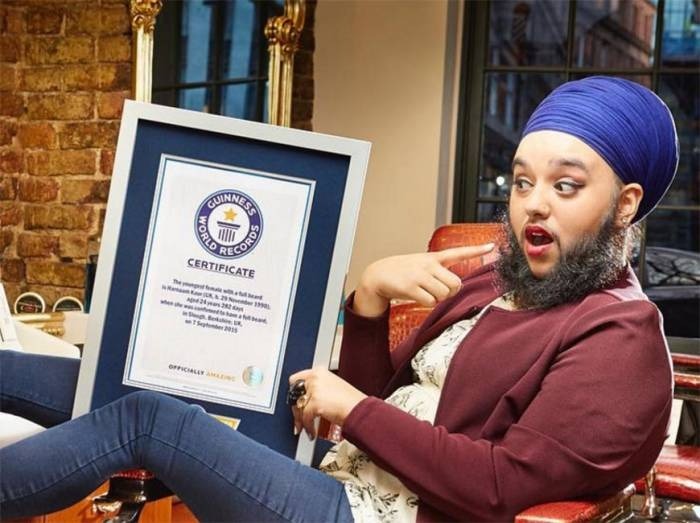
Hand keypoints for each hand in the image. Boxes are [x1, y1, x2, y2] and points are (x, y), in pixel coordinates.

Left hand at [289, 367, 366, 439]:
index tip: (296, 402)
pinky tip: (311, 432)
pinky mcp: (315, 403)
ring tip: (304, 428)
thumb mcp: (333, 387)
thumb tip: (307, 399)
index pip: (297, 379)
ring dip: (300, 419)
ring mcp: (314, 389)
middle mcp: (315, 378)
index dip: (295, 393)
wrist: (359, 410)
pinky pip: (305, 418)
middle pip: (294, 393)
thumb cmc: (352, 401)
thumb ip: (319, 388)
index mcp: (319, 372)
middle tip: (298, 418)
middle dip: (295, 407)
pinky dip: (307, 427)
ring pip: (298, 406)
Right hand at [353, 243, 494, 316]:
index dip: (476, 250)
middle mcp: (429, 265)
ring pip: (444, 294)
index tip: (491, 246)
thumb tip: (454, 288)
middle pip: (455, 284)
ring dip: (437, 299)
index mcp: (433, 258)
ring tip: (425, 293)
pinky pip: (430, 301)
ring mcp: (420, 275)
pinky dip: (427, 303)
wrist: (378, 275)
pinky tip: (418, 297)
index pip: (458, 252)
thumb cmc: (402, 272)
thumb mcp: (421, 264)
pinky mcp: (411, 286)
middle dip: (450, 292)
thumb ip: (438, 271)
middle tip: (439, 292)